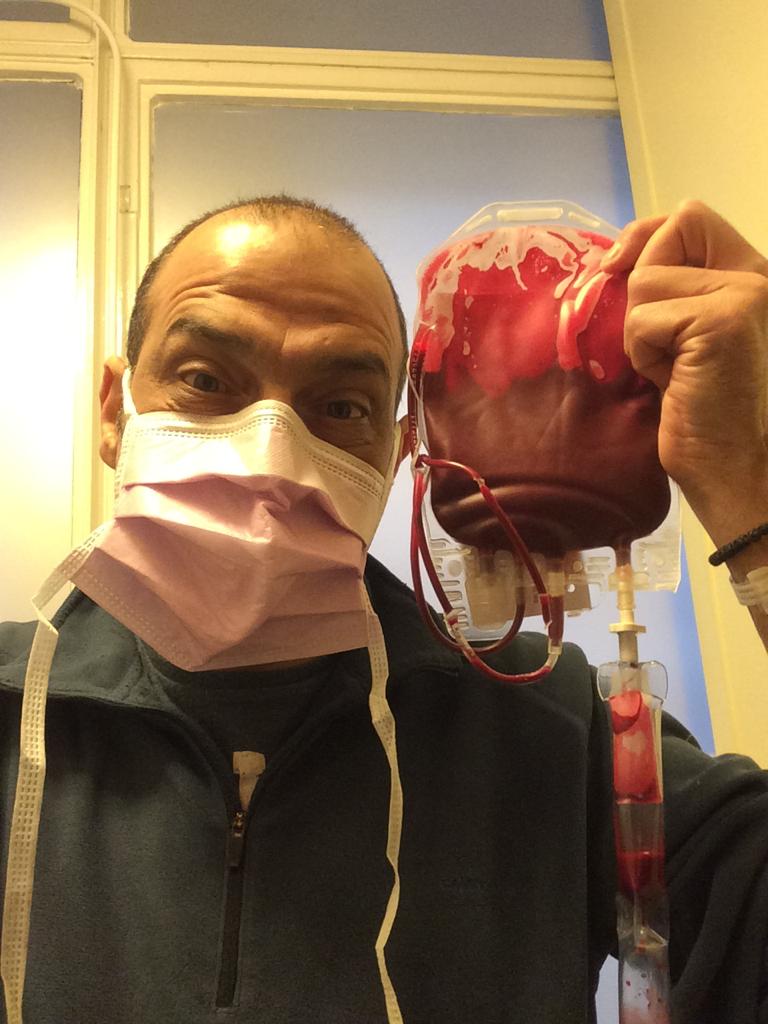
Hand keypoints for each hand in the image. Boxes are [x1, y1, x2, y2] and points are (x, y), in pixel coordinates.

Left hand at [600, 200, 767, 532]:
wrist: (735, 469)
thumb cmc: (703, 415)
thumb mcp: (682, 341)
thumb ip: (669, 295)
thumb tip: (614, 261)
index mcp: (750, 276)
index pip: (690, 217)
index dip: (645, 236)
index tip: (617, 269)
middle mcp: (756, 275)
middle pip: (668, 230)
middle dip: (640, 285)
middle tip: (656, 342)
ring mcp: (744, 293)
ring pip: (646, 279)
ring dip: (640, 331)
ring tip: (671, 369)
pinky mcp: (722, 319)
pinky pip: (643, 318)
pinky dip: (642, 354)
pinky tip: (672, 381)